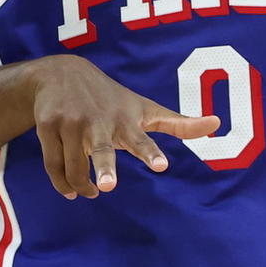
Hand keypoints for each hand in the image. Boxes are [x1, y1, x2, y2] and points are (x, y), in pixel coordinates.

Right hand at [31, 55, 218, 198]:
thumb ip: (179, 123)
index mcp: (126, 120)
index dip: (151, 153)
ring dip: (82, 186)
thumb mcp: (146, 109)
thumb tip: (218, 123)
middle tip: (107, 187)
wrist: (61, 74)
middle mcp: (99, 122)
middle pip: (101, 150)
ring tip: (91, 193)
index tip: (161, 165)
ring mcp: (71, 123)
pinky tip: (72, 192)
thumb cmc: (112, 99)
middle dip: (105, 167)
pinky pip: (54, 164)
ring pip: (74, 166)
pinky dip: (62, 182)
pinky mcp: (47, 126)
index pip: (141, 139)